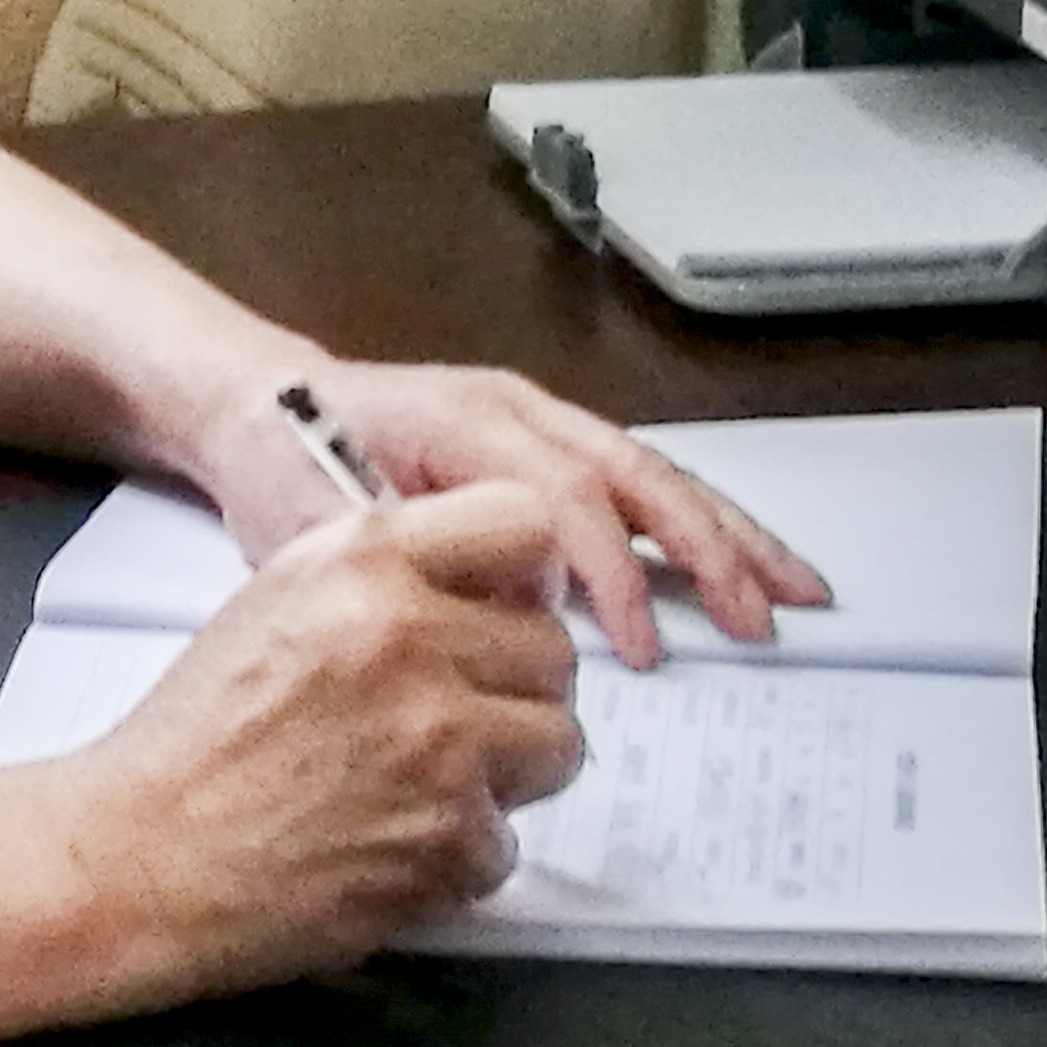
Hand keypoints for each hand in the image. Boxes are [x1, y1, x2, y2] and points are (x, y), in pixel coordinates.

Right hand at [59, 481, 587, 991]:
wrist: (144, 851)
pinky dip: (460, 856)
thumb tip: (485, 591)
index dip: (529, 578)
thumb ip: (385, 575)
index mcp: (364, 558)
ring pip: (557, 743)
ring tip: (430, 783)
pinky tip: (391, 842)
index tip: (513, 612)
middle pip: (552, 650)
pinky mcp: (449, 835)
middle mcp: (409, 634)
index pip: (525, 524)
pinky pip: (508, 841)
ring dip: (507, 773)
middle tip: (457, 719)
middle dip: (515, 692)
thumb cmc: (195, 736)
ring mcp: (438, 738)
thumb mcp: (281, 596)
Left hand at [203, 363, 831, 662]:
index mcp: (465, 419)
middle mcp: (517, 411)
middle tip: (761, 619)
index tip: (638, 648)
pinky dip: (697, 523)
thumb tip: (498, 617)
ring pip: (654, 474)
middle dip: (708, 549)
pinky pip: (637, 481)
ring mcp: (539, 422)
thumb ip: (406, 561)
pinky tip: (743, 562)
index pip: (562, 496)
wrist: (253, 399)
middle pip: (636, 474)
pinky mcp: (548, 446)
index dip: (607, 574)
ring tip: (792, 589)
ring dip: (727, 534)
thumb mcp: (319, 516)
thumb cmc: (279, 456)